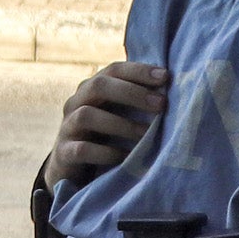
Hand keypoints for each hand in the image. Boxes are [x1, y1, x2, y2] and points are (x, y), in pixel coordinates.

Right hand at [46, 62, 168, 187]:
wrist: (72, 167)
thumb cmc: (104, 136)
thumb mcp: (118, 114)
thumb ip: (136, 101)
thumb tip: (173, 92)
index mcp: (91, 89)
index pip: (113, 70)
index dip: (138, 71)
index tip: (166, 77)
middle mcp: (76, 103)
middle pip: (98, 86)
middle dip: (131, 93)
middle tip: (161, 104)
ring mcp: (68, 127)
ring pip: (87, 115)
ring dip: (120, 123)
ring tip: (146, 134)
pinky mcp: (64, 153)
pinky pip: (83, 149)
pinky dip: (106, 152)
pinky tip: (127, 156)